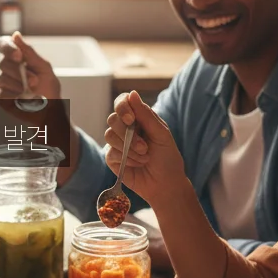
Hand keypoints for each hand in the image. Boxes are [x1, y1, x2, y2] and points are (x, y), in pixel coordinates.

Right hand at [0, 32, 61, 102]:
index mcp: (16, 57)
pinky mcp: (0, 97)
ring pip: (2, 79)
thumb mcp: (44, 68)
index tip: (19, 56)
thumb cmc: (48, 88)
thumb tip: (15, 34)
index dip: (8, 48)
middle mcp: (7, 68)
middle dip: (20, 72)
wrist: (50, 111)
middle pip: (3, 63)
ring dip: (20, 85)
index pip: (3, 45)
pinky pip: (2, 93)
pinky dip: (15, 96)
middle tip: (35, 81)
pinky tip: (24, 99)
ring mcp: (2, 83)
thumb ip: (29, 52)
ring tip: (32, 92)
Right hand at [103, 91, 185, 207]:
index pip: (122, 102)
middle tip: (144, 147)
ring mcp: (117, 143)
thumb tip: (132, 93)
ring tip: (144, 157)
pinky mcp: (112, 158)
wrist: (165, 184)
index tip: (130, 119)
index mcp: (139, 118)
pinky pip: (111, 152)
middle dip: (128, 134)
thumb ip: (146, 115)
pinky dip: (126, 159)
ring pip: (109, 135)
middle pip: (112, 119)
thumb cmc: (167, 158)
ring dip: (129, 148)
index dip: (122, 107)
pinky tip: (137, 165)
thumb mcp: (161, 134)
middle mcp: (126, 128)